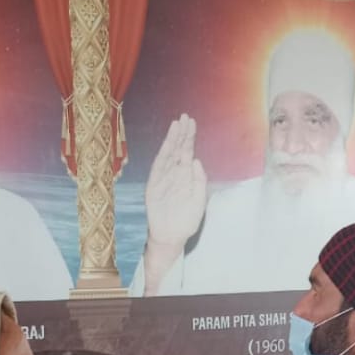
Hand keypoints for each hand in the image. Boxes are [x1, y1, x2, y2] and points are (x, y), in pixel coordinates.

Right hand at [144, 114, 207, 251]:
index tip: (191, 122)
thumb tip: (195, 160)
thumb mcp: (199, 201)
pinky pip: (158, 167)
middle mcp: (174, 174)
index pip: (187, 152)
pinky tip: (167, 143)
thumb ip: (200, 182)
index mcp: (186, 177)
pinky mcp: (154, 186)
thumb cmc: (186, 221)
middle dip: (181, 134)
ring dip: (172, 140)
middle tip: (185, 117)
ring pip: (168, 155)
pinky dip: (163, 155)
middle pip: (178, 149)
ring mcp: (163, 179)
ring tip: (176, 125)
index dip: (189, 138)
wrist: (171, 237)